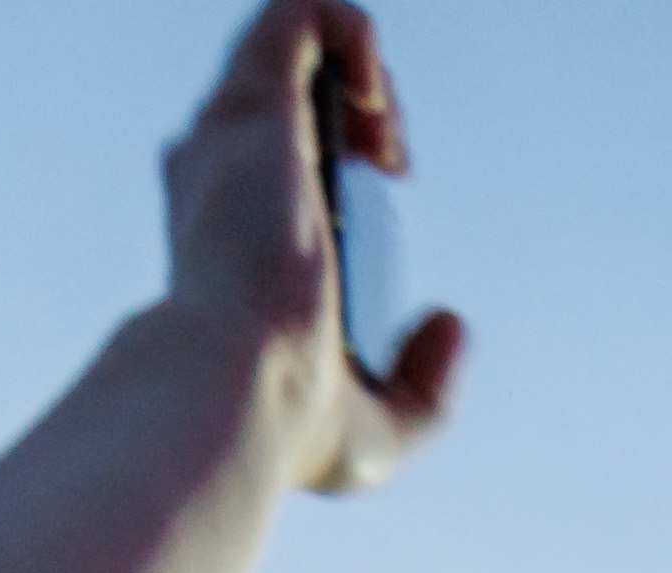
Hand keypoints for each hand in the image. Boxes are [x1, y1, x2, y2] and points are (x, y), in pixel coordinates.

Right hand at [156, 0, 463, 492]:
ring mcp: (232, 136)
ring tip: (386, 136)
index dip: (336, 151)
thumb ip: (426, 387)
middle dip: (353, 104)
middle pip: (284, 88)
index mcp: (232, 237)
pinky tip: (378, 108)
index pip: (268, 158)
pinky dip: (352, 33)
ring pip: (291, 38)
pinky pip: (302, 11)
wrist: (239, 391)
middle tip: (390, 162)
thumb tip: (451, 321)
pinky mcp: (255, 105)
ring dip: (357, 66)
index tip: (384, 185)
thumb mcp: (379, 431)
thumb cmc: (287, 424)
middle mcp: (220, 175)